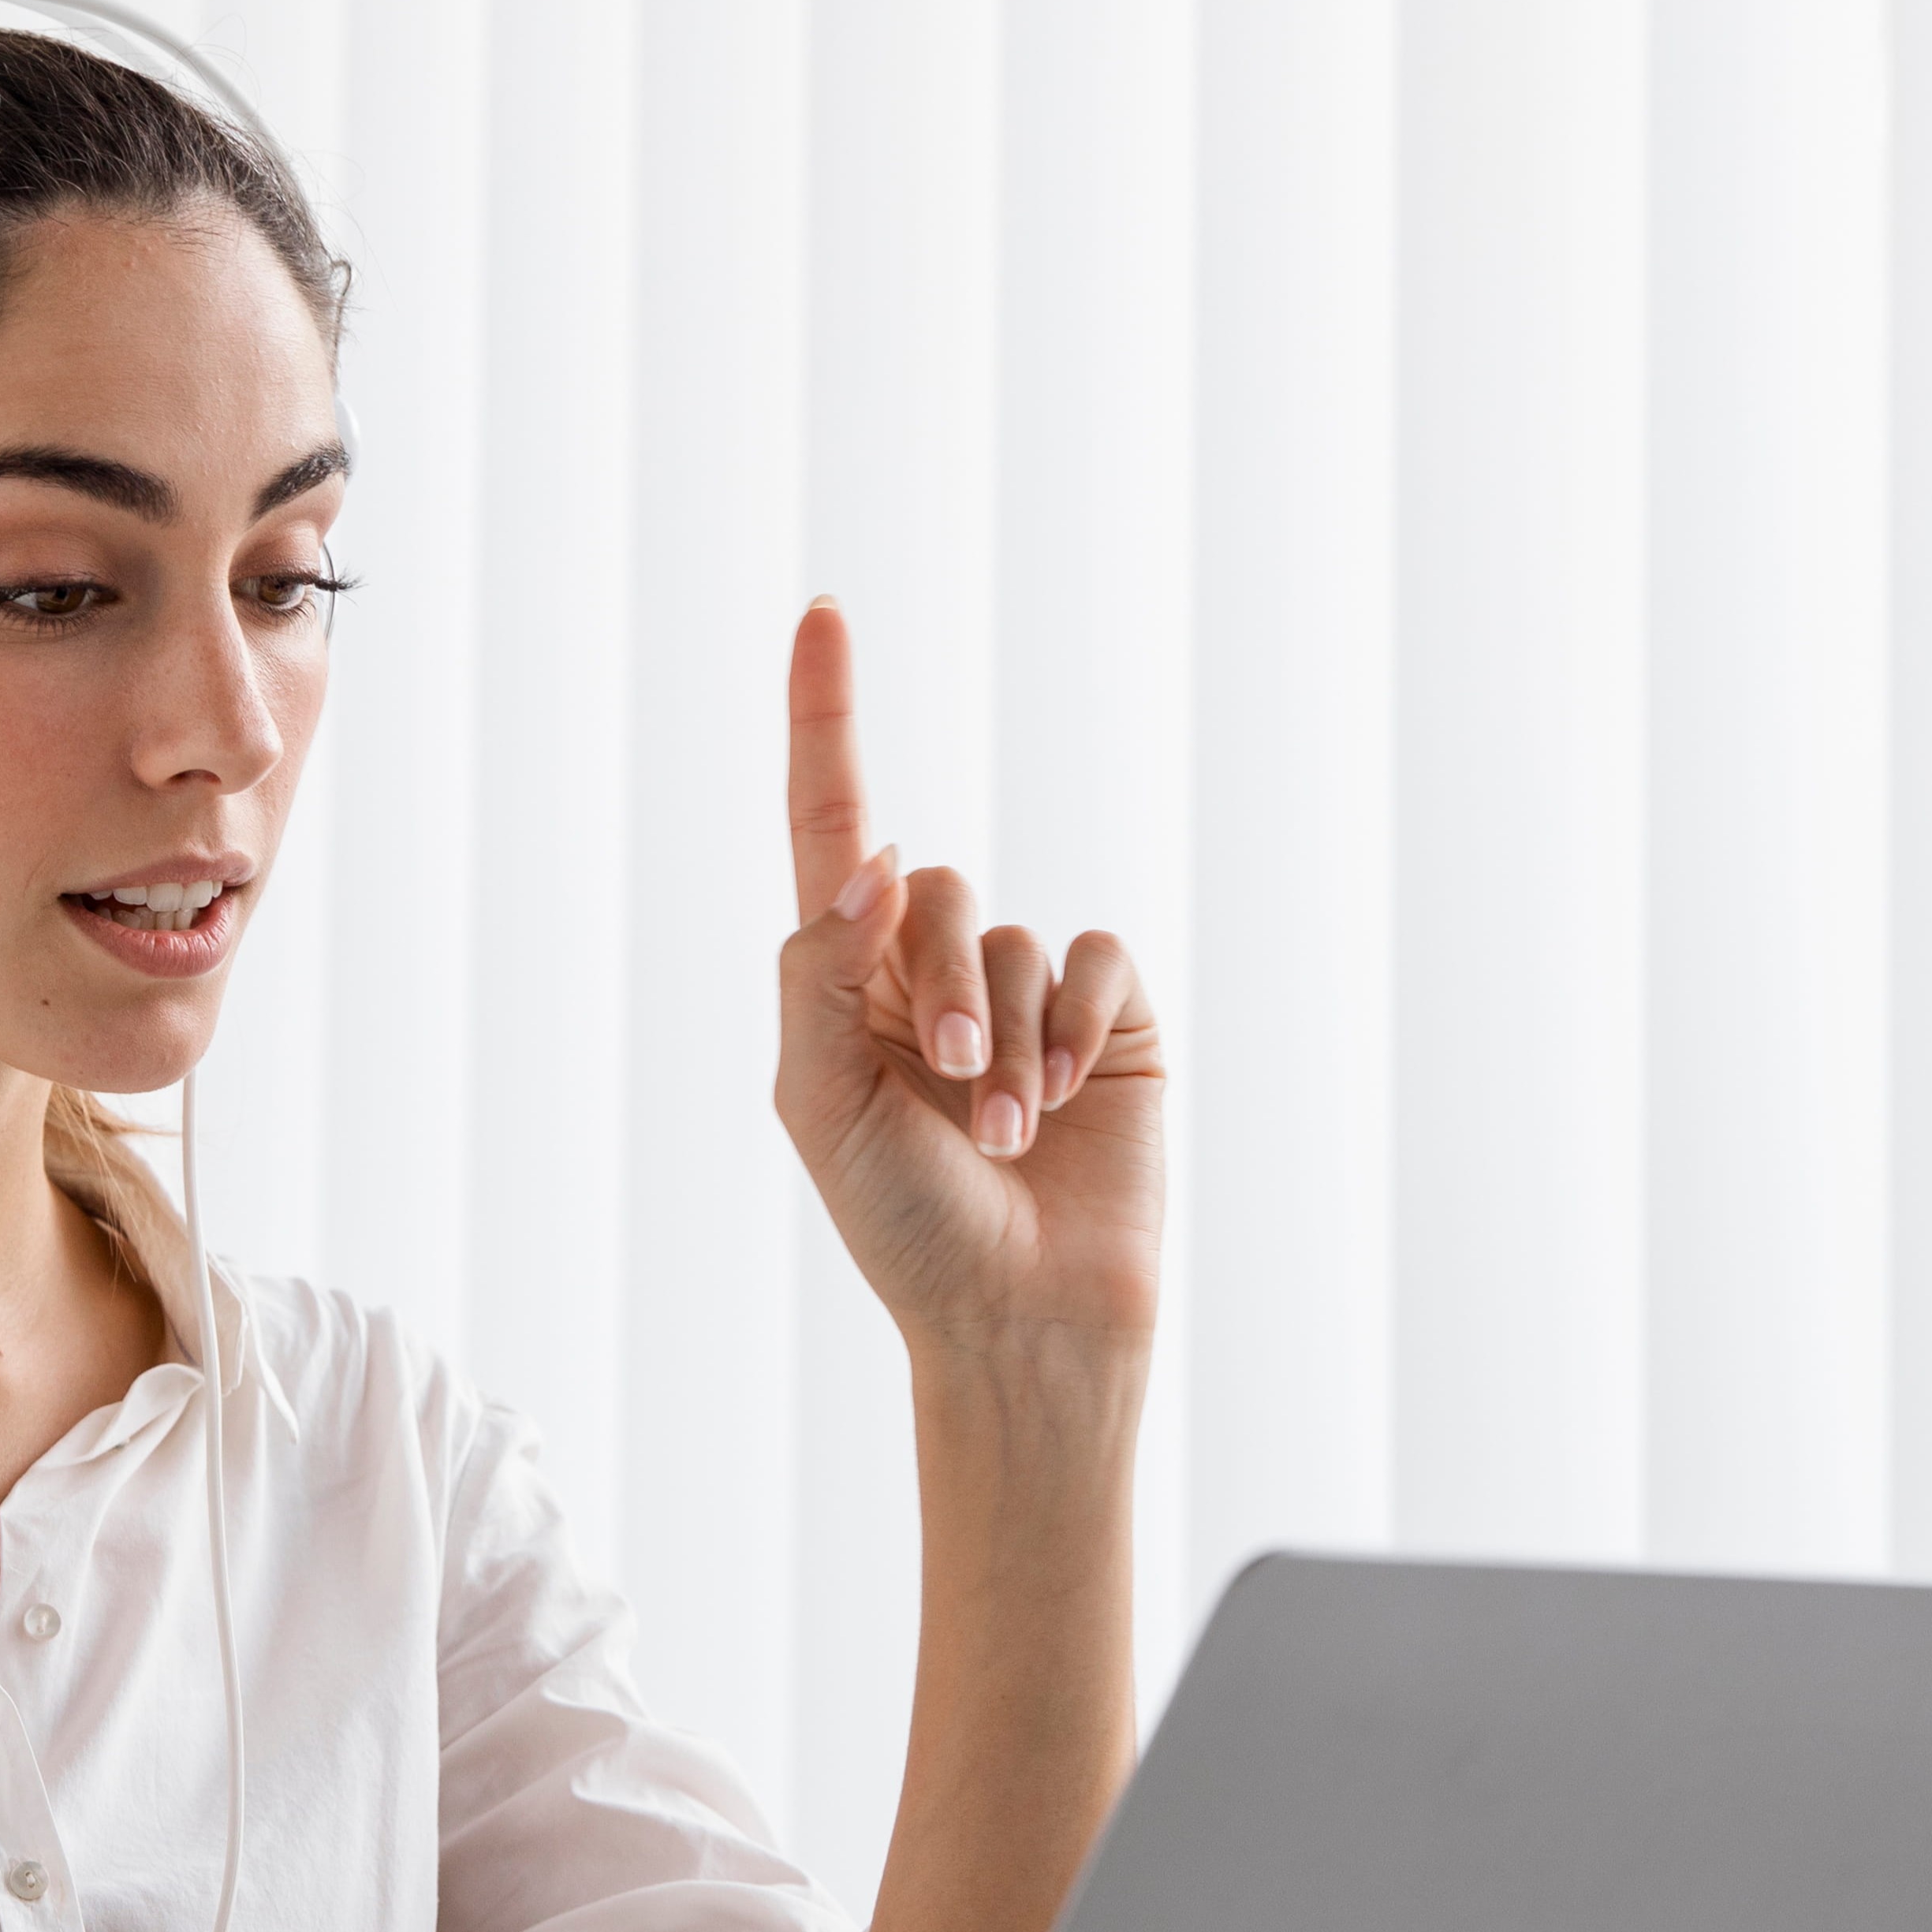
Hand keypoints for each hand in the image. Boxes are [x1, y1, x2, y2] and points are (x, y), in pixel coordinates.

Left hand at [773, 600, 1163, 1368]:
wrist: (1019, 1317)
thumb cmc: (904, 1227)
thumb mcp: (820, 1100)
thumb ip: (821, 968)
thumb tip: (872, 859)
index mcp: (846, 981)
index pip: (831, 823)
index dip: (825, 720)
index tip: (822, 614)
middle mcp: (934, 971)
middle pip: (931, 887)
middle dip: (939, 982)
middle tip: (948, 1082)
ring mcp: (1028, 993)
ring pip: (1014, 933)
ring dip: (1006, 1036)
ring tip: (1003, 1132)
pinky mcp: (1110, 1019)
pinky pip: (1096, 958)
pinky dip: (1076, 1020)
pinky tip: (1063, 1102)